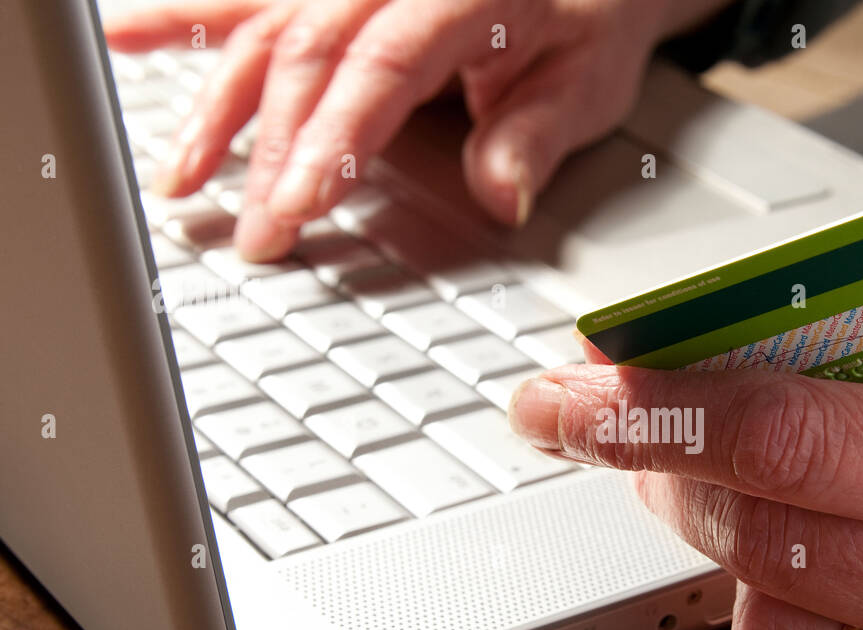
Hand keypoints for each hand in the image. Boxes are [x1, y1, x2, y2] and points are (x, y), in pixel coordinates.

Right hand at [104, 0, 730, 259]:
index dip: (337, 138)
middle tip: (259, 233)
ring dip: (219, 108)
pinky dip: (192, 23)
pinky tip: (135, 37)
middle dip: (276, 152)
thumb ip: (536, 135)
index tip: (304, 204)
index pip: (383, 67)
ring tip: (183, 178)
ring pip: (269, 34)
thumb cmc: (587, 21)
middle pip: (312, 57)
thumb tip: (501, 196)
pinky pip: (254, 3)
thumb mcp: (586, 81)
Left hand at [507, 336, 862, 629]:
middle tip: (623, 421)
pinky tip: (800, 574)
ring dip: (720, 552)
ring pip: (769, 627)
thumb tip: (700, 364)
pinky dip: (775, 627)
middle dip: (663, 472)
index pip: (801, 443)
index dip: (665, 409)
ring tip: (727, 492)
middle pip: (769, 541)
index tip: (576, 387)